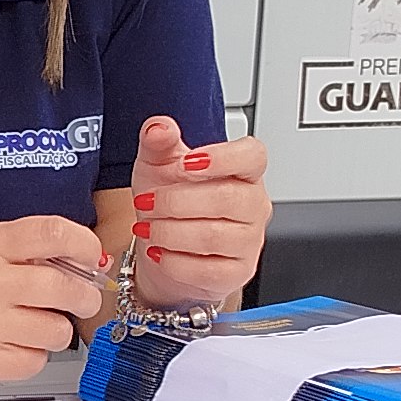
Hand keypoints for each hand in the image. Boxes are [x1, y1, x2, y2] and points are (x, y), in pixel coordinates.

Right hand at [0, 214, 107, 384]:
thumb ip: (32, 253)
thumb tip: (92, 265)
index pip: (54, 234)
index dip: (86, 245)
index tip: (92, 259)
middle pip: (66, 288)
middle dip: (85, 298)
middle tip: (80, 300)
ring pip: (58, 331)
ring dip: (54, 330)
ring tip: (30, 325)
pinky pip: (35, 361)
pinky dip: (31, 355)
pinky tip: (9, 343)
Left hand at [129, 119, 269, 311]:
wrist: (163, 249)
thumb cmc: (170, 204)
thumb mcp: (157, 167)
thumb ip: (158, 142)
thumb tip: (159, 127)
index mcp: (243, 171)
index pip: (252, 156)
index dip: (222, 158)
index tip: (186, 163)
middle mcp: (253, 204)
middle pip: (227, 199)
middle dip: (176, 201)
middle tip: (147, 203)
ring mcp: (249, 241)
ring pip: (214, 236)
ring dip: (170, 232)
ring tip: (147, 228)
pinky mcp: (236, 273)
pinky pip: (207, 270)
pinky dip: (174, 262)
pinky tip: (159, 252)